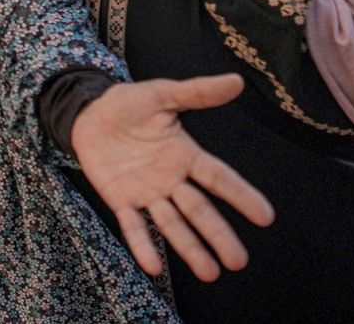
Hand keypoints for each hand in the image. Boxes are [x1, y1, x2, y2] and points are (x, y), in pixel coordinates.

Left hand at [72, 74, 274, 282]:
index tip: (265, 216)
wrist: (88, 113)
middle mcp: (171, 179)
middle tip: (238, 261)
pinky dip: (142, 245)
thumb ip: (197, 92)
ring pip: (172, 224)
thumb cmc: (129, 104)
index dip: (241, 195)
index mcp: (185, 155)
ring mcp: (146, 192)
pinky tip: (153, 266)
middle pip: (199, 210)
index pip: (219, 178)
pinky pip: (133, 225)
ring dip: (190, 248)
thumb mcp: (162, 94)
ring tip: (210, 272)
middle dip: (218, 235)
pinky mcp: (120, 200)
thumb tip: (236, 81)